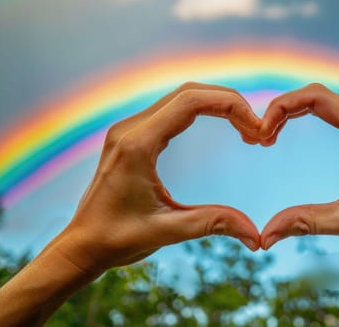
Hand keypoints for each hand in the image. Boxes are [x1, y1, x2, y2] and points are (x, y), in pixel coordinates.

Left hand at [49, 82, 261, 274]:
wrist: (81, 246)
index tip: (257, 129)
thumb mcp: (167, 232)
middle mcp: (131, 129)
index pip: (191, 102)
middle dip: (229, 103)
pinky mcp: (131, 138)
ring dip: (216, 106)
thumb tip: (256, 236)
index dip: (230, 106)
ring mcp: (129, 131)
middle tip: (258, 131)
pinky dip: (201, 112)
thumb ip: (212, 224)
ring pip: (181, 98)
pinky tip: (220, 128)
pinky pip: (171, 110)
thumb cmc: (116, 240)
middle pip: (189, 92)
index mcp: (137, 145)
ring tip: (246, 131)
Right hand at [259, 84, 338, 258]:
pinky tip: (296, 131)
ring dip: (297, 111)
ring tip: (271, 133)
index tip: (262, 132)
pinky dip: (313, 117)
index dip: (283, 107)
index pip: (319, 99)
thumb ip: (307, 222)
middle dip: (285, 109)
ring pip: (329, 103)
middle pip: (320, 96)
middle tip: (260, 135)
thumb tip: (266, 235)